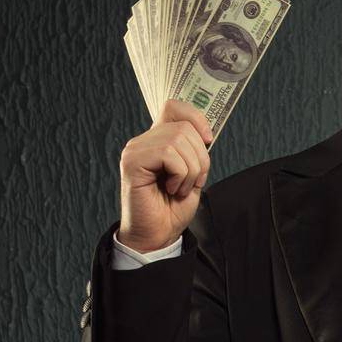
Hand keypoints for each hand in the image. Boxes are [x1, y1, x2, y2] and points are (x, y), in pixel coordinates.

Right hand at [117, 99, 214, 251]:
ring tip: (180, 188)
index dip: (196, 117)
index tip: (208, 139)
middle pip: (184, 127)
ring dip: (190, 170)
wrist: (158, 234)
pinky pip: (168, 154)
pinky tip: (171, 189)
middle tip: (192, 181)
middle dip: (200, 157)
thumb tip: (207, 133)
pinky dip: (180, 175)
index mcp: (158, 140)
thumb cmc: (173, 208)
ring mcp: (136, 149)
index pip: (174, 106)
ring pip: (178, 140)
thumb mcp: (193, 174)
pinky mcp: (132, 162)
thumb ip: (196, 151)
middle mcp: (144, 141)